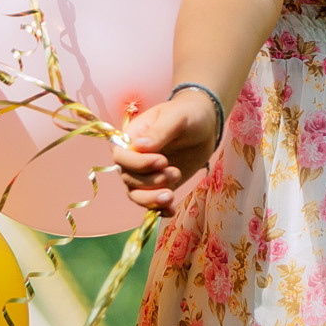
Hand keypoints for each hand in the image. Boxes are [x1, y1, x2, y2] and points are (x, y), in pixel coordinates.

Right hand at [113, 90, 224, 211]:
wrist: (205, 126)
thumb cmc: (187, 115)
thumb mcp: (176, 118)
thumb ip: (159, 132)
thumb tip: (139, 146)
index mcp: (131, 138)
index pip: (121, 156)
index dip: (137, 163)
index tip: (162, 161)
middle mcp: (133, 158)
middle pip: (128, 179)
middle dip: (150, 182)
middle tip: (175, 173)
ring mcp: (145, 174)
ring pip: (136, 195)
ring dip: (152, 199)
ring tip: (171, 196)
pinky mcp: (159, 186)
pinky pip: (152, 203)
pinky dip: (160, 210)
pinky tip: (171, 210)